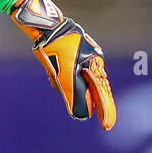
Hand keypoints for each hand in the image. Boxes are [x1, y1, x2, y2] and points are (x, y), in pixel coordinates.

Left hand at [11, 0, 116, 129]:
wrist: (44, 26)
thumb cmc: (55, 47)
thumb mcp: (64, 73)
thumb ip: (73, 94)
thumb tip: (81, 115)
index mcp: (95, 66)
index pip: (103, 94)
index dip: (105, 111)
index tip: (107, 126)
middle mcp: (92, 63)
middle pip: (88, 90)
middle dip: (74, 93)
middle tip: (62, 84)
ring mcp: (81, 60)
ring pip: (74, 84)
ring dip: (62, 84)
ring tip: (52, 72)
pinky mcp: (70, 58)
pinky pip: (65, 76)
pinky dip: (58, 78)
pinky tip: (50, 70)